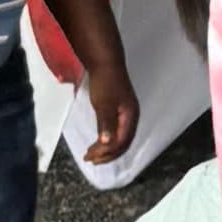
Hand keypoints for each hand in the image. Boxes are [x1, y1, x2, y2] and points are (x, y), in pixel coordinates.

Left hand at [79, 48, 137, 166]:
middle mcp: (131, 118)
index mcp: (130, 117)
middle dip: (107, 154)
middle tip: (90, 159)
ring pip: (119, 139)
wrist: (105, 62)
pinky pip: (116, 132)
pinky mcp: (119, 111)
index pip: (121, 142)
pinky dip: (106, 140)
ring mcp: (126, 114)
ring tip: (91, 154)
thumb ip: (106, 124)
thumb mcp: (104, 104)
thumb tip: (107, 143)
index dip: (107, 152)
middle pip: (123, 144)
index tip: (91, 156)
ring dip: (106, 149)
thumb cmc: (105, 82)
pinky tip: (98, 141)